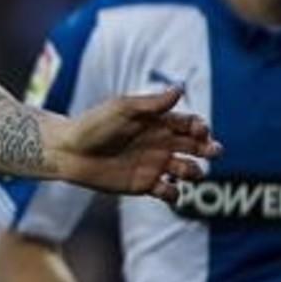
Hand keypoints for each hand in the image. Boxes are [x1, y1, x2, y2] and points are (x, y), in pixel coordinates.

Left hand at [59, 88, 219, 202]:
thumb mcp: (123, 109)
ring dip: (194, 172)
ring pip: (188, 171)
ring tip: (182, 170)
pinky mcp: (144, 185)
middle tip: (211, 151)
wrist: (69, 151)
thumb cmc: (94, 125)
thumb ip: (153, 103)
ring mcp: (153, 165)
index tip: (200, 130)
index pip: (190, 125)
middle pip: (196, 147)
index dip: (201, 128)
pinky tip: (166, 187)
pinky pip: (170, 193)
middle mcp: (159, 143)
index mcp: (157, 122)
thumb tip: (181, 88)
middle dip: (208, 149)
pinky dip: (174, 193)